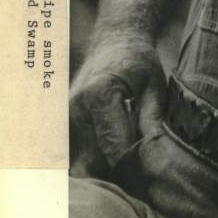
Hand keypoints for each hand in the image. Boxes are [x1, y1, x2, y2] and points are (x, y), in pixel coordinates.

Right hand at [69, 33, 166, 177]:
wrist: (115, 41)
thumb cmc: (139, 63)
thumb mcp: (155, 87)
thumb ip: (152, 122)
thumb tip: (156, 158)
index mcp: (100, 95)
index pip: (115, 149)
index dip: (135, 168)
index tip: (152, 176)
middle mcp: (76, 108)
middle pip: (96, 162)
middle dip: (120, 173)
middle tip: (143, 175)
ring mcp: (64, 118)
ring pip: (83, 165)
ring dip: (104, 170)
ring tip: (128, 164)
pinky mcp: (61, 125)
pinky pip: (74, 158)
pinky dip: (91, 163)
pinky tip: (109, 158)